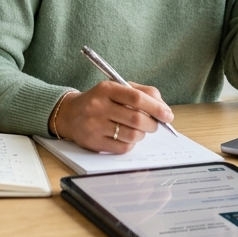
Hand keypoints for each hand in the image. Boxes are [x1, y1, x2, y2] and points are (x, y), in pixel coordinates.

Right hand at [52, 81, 173, 153]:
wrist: (70, 114)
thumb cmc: (100, 100)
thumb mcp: (117, 88)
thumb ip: (142, 92)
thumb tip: (164, 108)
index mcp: (106, 89)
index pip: (136, 98)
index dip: (156, 108)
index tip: (168, 115)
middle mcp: (99, 106)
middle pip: (136, 119)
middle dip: (153, 124)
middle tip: (156, 125)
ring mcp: (95, 125)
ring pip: (132, 135)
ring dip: (142, 135)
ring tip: (139, 130)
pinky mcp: (94, 142)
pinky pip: (123, 148)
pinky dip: (131, 144)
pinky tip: (126, 137)